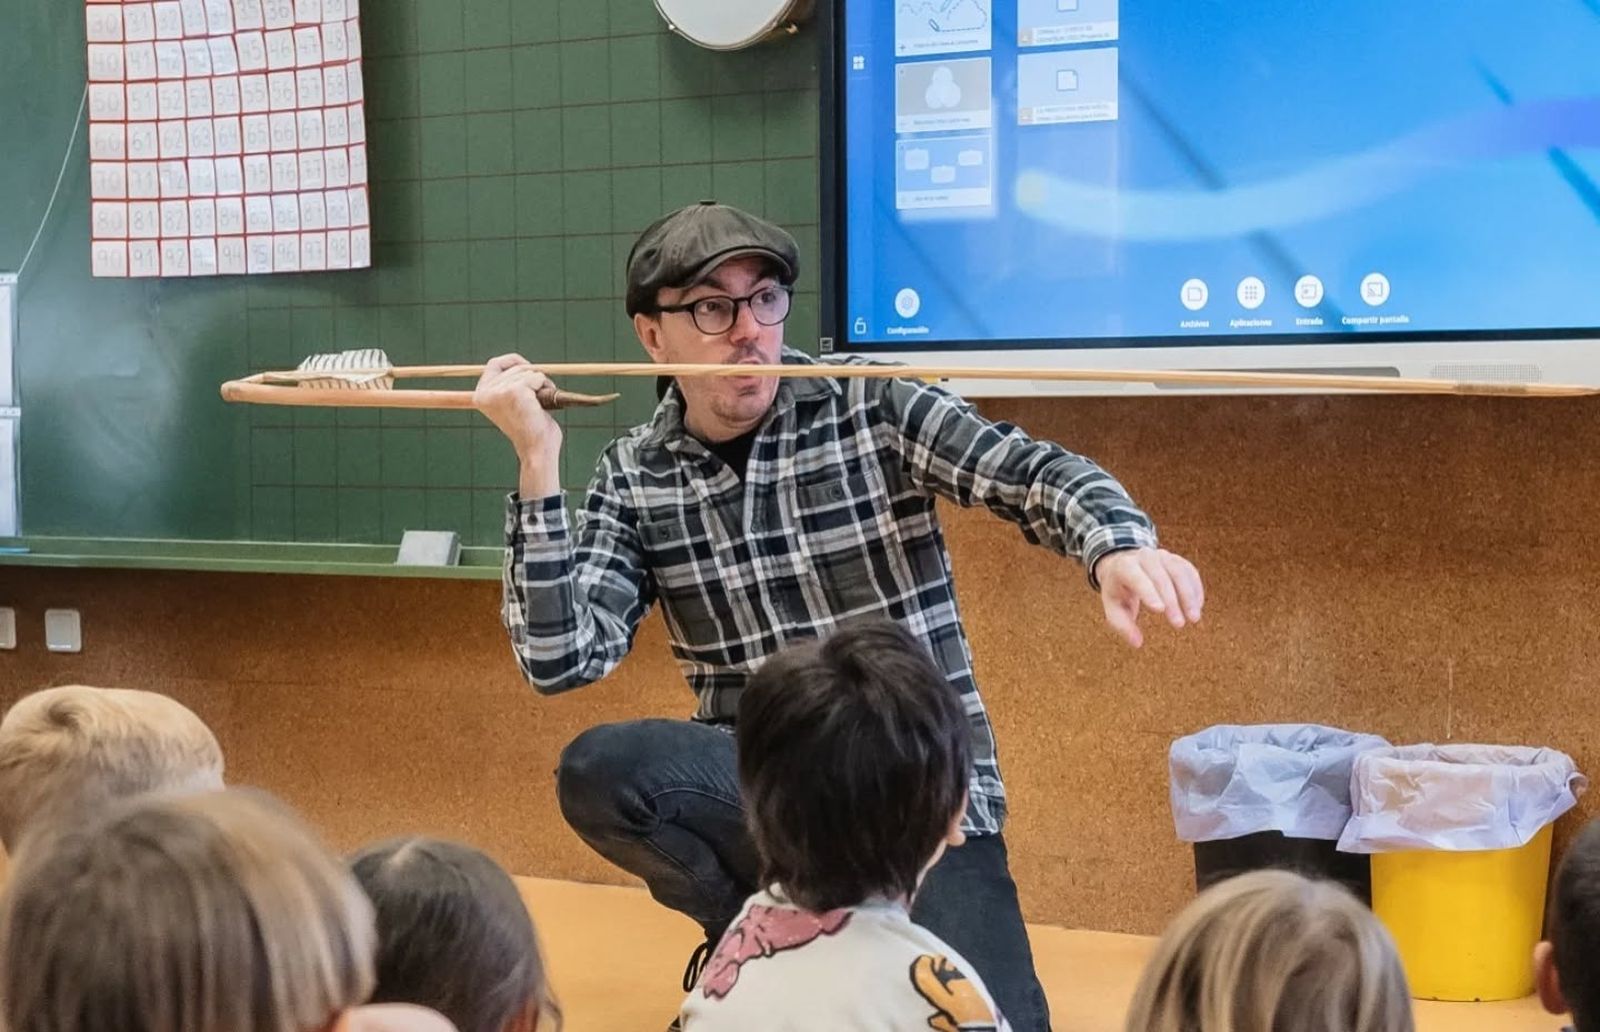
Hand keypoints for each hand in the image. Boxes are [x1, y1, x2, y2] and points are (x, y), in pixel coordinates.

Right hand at [473, 353, 562, 497]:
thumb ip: (512, 387)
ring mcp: (499, 391)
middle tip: (543, 392)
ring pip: (528, 371)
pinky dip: (546, 387)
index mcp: (481, 396)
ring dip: (542, 383)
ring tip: (542, 404)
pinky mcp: (514, 391)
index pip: (494, 364)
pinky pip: (537, 377)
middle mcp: (485, 392)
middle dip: (533, 375)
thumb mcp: (515, 405)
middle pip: (514, 366)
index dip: (513, 361)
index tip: (529, 368)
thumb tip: (523, 365)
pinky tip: (544, 404)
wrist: (537, 449)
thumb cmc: (530, 430)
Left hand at [1094, 547, 1203, 648]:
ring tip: (1194, 618)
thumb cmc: (1118, 592)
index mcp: (1124, 567)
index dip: (1149, 593)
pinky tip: (1198, 607)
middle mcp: (1144, 557)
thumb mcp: (1113, 608)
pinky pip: (1189, 571)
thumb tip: (1137, 643)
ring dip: (1188, 596)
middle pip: (1161, 577)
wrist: (1124, 567)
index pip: (1137, 578)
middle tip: (1179, 624)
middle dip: (1172, 601)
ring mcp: (1161, 556)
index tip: (1160, 610)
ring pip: (1179, 572)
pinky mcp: (1175, 560)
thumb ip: (1122, 625)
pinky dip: (1195, 589)